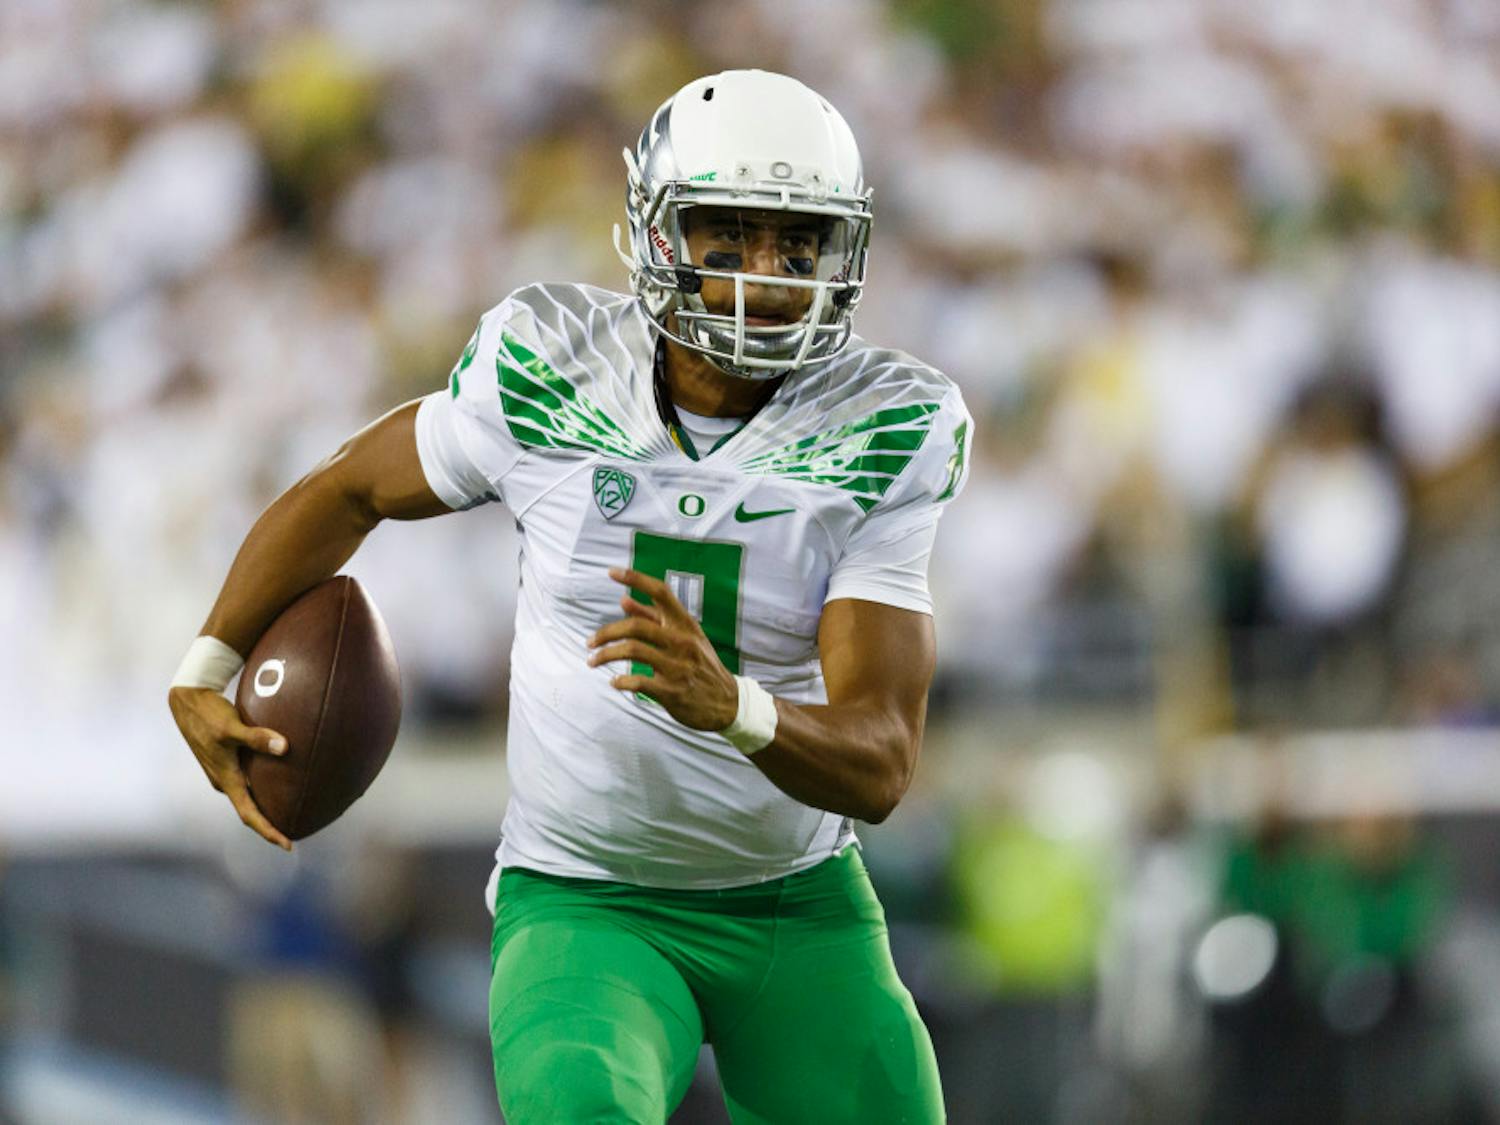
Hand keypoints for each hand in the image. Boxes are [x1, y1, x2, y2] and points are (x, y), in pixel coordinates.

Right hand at [168, 686, 293, 850]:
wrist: (188, 700)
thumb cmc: (207, 714)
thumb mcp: (232, 726)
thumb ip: (257, 738)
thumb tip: (284, 747)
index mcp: (226, 780)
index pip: (250, 814)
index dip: (269, 831)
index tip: (288, 844)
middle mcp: (224, 780)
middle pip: (252, 808)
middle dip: (272, 821)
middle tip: (299, 826)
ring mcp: (224, 770)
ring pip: (250, 792)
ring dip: (268, 801)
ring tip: (294, 806)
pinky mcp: (225, 759)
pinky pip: (248, 777)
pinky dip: (264, 782)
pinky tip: (281, 775)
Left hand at [588, 567, 739, 731]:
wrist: (728, 702)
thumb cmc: (701, 665)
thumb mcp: (685, 637)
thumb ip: (654, 619)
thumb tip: (624, 600)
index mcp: (685, 625)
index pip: (661, 592)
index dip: (636, 578)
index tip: (612, 572)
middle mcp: (682, 642)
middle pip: (635, 626)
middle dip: (606, 633)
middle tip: (589, 642)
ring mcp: (677, 666)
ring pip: (632, 651)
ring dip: (605, 656)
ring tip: (593, 661)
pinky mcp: (672, 691)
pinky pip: (638, 681)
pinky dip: (621, 681)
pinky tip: (615, 682)